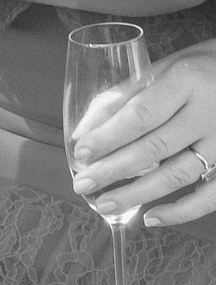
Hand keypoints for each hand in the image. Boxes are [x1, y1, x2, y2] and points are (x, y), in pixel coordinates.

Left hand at [69, 42, 215, 226]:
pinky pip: (211, 195)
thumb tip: (83, 130)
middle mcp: (209, 112)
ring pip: (178, 174)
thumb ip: (125, 96)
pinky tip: (152, 217)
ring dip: (137, 193)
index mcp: (188, 81)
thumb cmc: (202, 69)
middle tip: (82, 184)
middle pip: (154, 148)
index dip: (109, 136)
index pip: (141, 115)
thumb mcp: (166, 68)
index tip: (82, 152)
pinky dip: (182, 211)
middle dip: (113, 170)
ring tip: (104, 203)